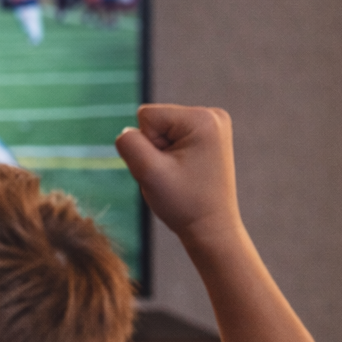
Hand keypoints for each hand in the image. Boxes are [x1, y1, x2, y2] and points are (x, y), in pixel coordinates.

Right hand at [115, 105, 241, 245]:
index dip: (147, 145)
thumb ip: (129, 144)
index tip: (169, 168)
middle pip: (155, 121)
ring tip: (180, 174)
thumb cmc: (183, 202)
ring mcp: (214, 124)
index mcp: (201, 118)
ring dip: (162, 154)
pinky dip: (172, 155)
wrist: (211, 227)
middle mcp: (212, 114)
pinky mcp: (210, 135)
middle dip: (155, 149)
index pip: (147, 116)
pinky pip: (172, 136)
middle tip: (174, 174)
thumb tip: (127, 131)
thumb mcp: (148, 172)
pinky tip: (186, 171)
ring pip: (161, 130)